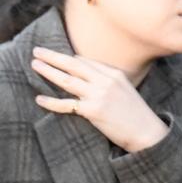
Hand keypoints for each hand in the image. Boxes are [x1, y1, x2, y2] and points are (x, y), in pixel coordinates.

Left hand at [32, 47, 168, 153]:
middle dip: (53, 57)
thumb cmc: (134, 112)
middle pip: (74, 65)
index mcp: (114, 74)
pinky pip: (67, 104)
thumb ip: (106, 80)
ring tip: (35, 65)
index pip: (86, 61)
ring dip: (49, 71)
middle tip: (37, 51)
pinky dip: (51, 102)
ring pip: (67, 80)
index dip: (68, 58)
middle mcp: (106, 81)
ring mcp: (99, 95)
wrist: (145, 131)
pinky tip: (40, 99)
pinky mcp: (93, 110)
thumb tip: (84, 73)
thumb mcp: (125, 89)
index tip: (54, 56)